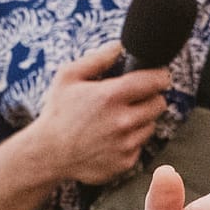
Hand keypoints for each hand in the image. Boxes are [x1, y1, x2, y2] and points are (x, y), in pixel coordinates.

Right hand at [30, 41, 169, 185]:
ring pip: (151, 125)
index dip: (160, 76)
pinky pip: (140, 146)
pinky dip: (131, 141)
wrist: (48, 154)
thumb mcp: (68, 77)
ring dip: (141, 121)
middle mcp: (123, 121)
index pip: (155, 81)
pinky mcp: (126, 162)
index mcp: (111, 96)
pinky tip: (112, 138)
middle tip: (134, 99)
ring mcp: (126, 144)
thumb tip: (119, 46)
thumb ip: (97, 59)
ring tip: (117, 120)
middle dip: (150, 98)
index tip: (159, 77)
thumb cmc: (57, 113)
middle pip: (159, 104)